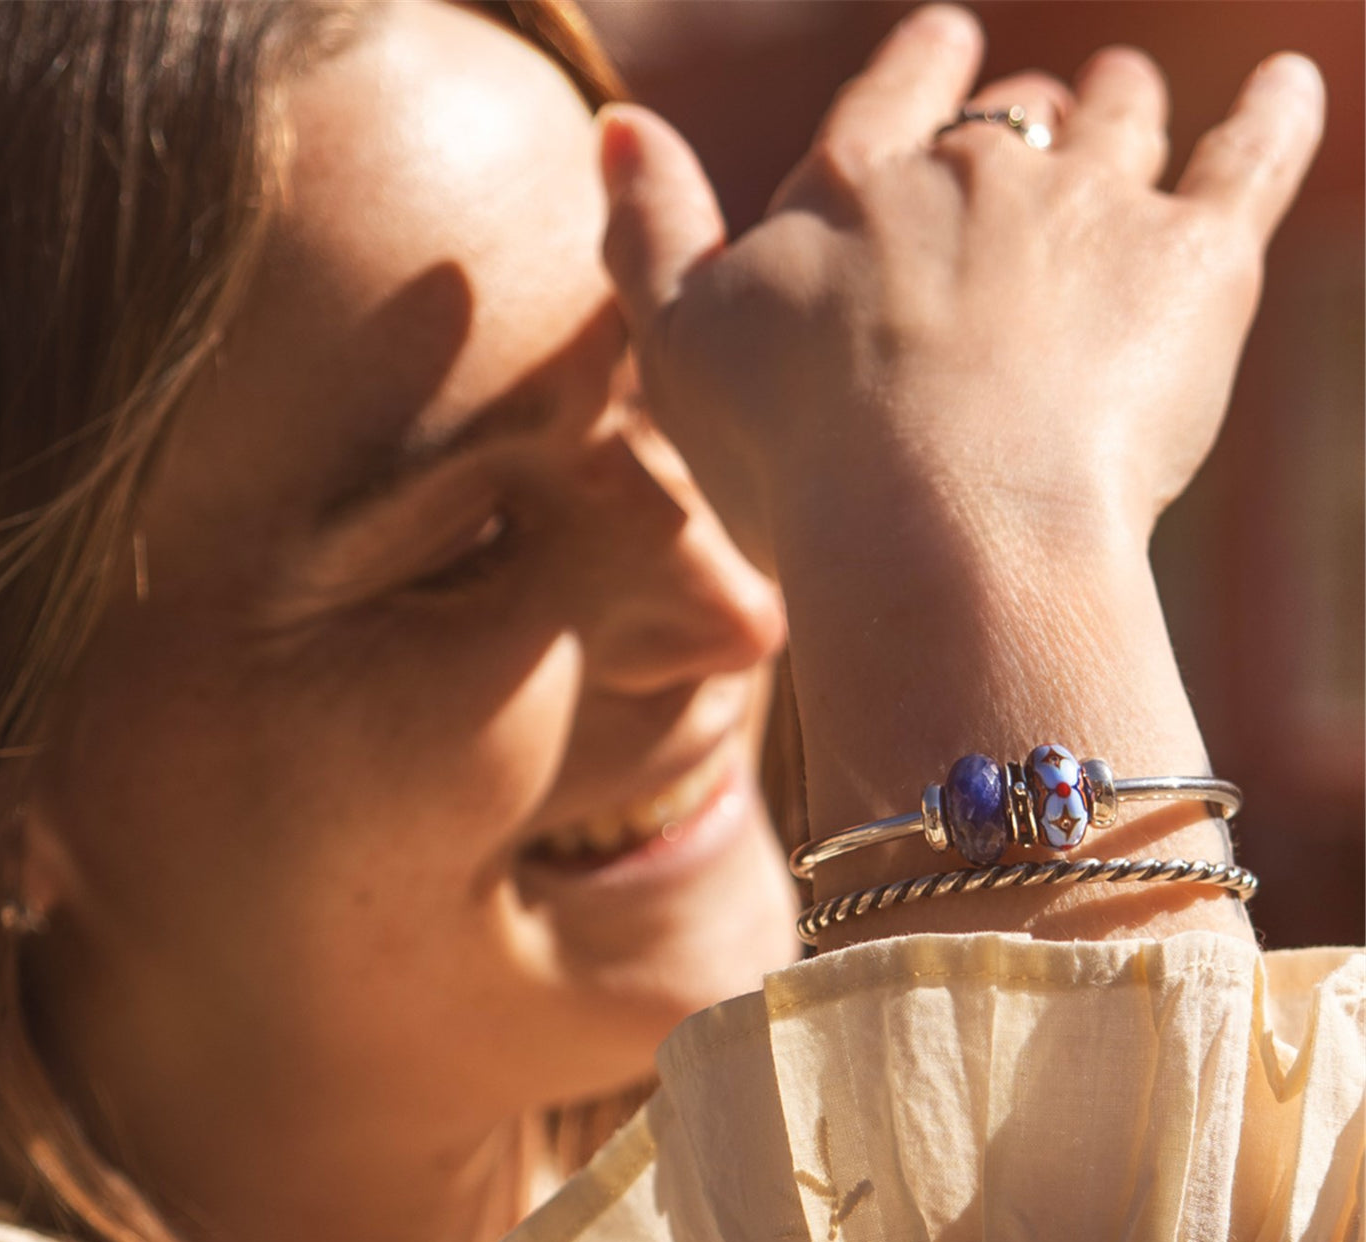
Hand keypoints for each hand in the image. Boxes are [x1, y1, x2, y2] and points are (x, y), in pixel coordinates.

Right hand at [600, 4, 1324, 559]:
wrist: (937, 525)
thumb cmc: (794, 456)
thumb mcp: (681, 348)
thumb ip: (649, 232)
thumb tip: (618, 123)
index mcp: (855, 185)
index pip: (896, 94)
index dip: (924, 70)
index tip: (945, 52)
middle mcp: (977, 172)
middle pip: (1016, 117)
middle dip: (1029, 117)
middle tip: (1044, 125)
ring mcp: (1092, 208)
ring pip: (1122, 123)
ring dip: (1125, 107)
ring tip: (1129, 102)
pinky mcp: (1196, 264)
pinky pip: (1253, 155)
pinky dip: (1275, 116)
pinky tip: (1286, 89)